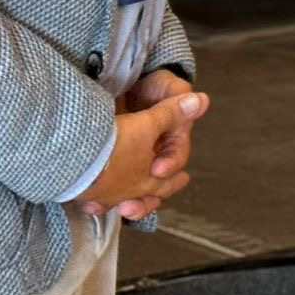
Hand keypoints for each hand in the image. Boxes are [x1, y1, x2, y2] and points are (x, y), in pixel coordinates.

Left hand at [73, 85, 208, 219]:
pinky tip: (92, 206)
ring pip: (136, 195)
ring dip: (129, 204)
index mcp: (172, 142)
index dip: (169, 164)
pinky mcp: (114, 169)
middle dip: (146, 198)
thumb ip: (178, 101)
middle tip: (131, 206)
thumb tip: (202, 99)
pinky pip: (111, 192)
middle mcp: (156, 158)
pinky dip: (102, 201)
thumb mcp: (166, 89)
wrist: (131, 84)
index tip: (158, 169)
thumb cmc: (154, 88)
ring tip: (118, 210)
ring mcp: (135, 167)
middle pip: (156, 187)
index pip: (176, 159)